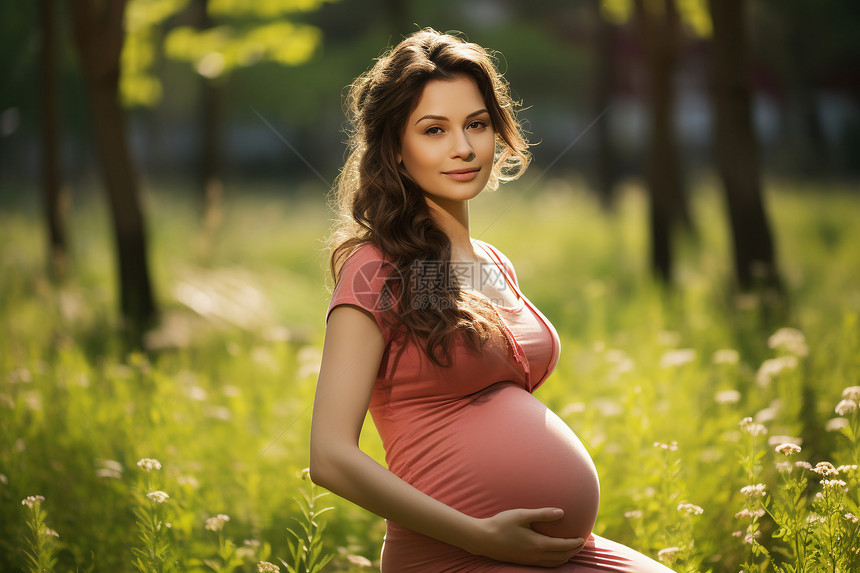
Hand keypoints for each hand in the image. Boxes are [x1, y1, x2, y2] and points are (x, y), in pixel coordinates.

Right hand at [464, 508, 585, 566]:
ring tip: (571, 549)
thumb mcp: (521, 515)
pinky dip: (555, 561)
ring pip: (554, 563)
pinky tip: (554, 554)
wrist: (482, 539)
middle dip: (574, 551)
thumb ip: (542, 514)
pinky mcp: (523, 562)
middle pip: (562, 557)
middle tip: (582, 543)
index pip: (563, 546)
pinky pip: (545, 565)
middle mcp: (536, 556)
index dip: (575, 543)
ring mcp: (529, 561)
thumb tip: (561, 512)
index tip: (583, 537)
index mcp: (538, 544)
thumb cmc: (501, 524)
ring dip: (566, 557)